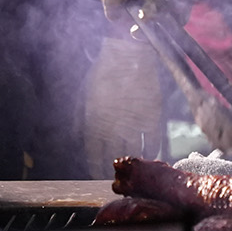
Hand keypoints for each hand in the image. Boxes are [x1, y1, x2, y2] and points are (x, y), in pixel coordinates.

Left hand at [82, 32, 161, 176]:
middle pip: (114, 158)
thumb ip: (80, 119)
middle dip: (116, 169)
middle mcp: (114, 128)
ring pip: (134, 152)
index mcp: (94, 123)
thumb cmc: (104, 72)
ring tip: (135, 168)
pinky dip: (152, 151)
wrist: (130, 54)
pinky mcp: (153, 118)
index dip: (96, 168)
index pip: (94, 156)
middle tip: (119, 176)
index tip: (99, 174)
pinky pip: (153, 143)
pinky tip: (149, 153)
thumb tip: (78, 138)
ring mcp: (134, 123)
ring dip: (134, 162)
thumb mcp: (84, 94)